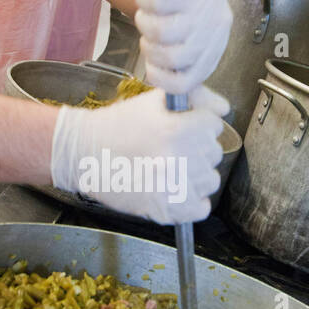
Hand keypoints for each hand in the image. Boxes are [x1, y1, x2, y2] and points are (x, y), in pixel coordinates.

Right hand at [51, 85, 228, 223]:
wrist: (84, 154)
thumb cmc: (118, 125)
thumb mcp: (154, 101)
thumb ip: (196, 97)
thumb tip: (224, 109)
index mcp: (177, 131)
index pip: (213, 125)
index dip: (198, 123)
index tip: (182, 126)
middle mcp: (179, 161)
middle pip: (214, 152)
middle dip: (197, 147)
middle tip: (171, 147)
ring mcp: (173, 188)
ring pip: (210, 180)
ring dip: (196, 174)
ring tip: (171, 168)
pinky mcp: (166, 210)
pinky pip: (200, 208)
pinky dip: (192, 201)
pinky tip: (174, 188)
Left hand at [134, 0, 231, 93]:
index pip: (160, 0)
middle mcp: (217, 17)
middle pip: (163, 32)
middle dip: (144, 24)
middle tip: (146, 17)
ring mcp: (215, 45)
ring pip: (172, 59)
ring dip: (150, 49)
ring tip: (151, 38)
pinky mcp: (207, 67)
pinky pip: (182, 84)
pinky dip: (161, 78)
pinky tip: (153, 65)